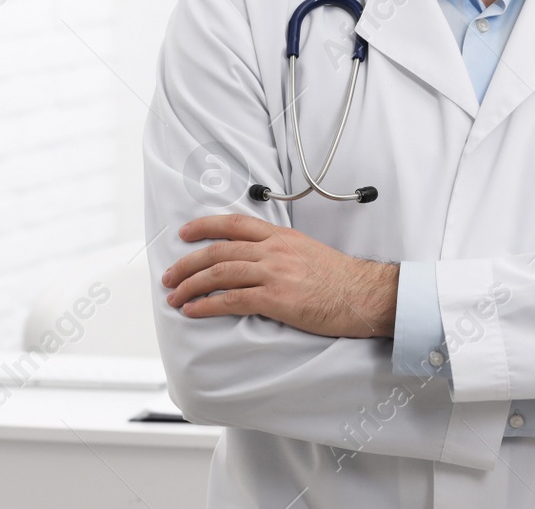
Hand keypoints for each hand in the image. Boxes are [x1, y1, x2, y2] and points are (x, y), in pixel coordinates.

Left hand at [161, 213, 397, 337]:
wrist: (364, 294)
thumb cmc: (340, 279)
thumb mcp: (308, 252)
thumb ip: (281, 251)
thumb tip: (256, 260)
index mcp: (281, 237)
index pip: (235, 224)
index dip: (205, 226)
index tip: (185, 233)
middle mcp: (274, 250)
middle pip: (219, 251)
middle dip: (188, 263)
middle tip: (169, 276)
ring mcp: (274, 273)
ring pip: (220, 274)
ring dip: (191, 286)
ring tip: (174, 297)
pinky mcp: (276, 298)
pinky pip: (232, 300)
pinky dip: (207, 305)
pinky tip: (193, 310)